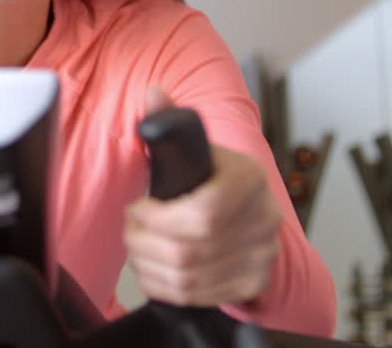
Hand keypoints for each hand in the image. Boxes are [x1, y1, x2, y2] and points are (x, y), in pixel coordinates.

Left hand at [124, 90, 281, 306]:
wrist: (251, 211)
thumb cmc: (214, 177)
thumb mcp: (196, 147)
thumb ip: (170, 121)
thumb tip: (153, 93)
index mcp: (250, 178)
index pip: (204, 213)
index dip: (158, 218)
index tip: (137, 208)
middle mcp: (263, 219)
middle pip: (189, 250)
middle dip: (143, 242)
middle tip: (129, 229)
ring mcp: (260, 256)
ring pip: (187, 278)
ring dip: (147, 265)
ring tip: (136, 246)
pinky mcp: (249, 284)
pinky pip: (194, 297)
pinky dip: (161, 286)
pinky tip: (151, 267)